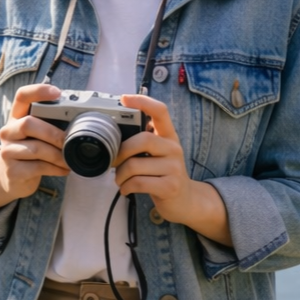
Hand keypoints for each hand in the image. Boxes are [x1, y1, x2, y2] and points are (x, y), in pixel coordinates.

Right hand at [0, 83, 69, 211]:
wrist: (11, 176)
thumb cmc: (30, 150)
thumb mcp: (36, 133)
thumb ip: (50, 123)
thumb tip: (79, 120)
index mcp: (16, 116)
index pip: (22, 96)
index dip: (38, 91)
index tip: (57, 93)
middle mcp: (8, 131)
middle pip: (27, 124)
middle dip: (54, 133)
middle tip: (69, 141)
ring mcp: (7, 151)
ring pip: (35, 148)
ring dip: (58, 155)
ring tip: (70, 159)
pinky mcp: (12, 171)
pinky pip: (38, 167)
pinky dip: (56, 168)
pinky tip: (63, 169)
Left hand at [113, 95, 230, 244]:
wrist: (186, 200)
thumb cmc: (165, 174)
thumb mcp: (159, 153)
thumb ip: (144, 142)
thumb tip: (115, 134)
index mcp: (169, 136)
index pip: (160, 111)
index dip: (142, 101)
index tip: (125, 98)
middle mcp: (174, 148)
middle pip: (142, 140)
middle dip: (121, 152)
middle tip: (114, 162)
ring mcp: (174, 168)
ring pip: (135, 165)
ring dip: (120, 175)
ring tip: (120, 180)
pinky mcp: (170, 186)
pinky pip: (138, 183)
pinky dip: (125, 187)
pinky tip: (126, 189)